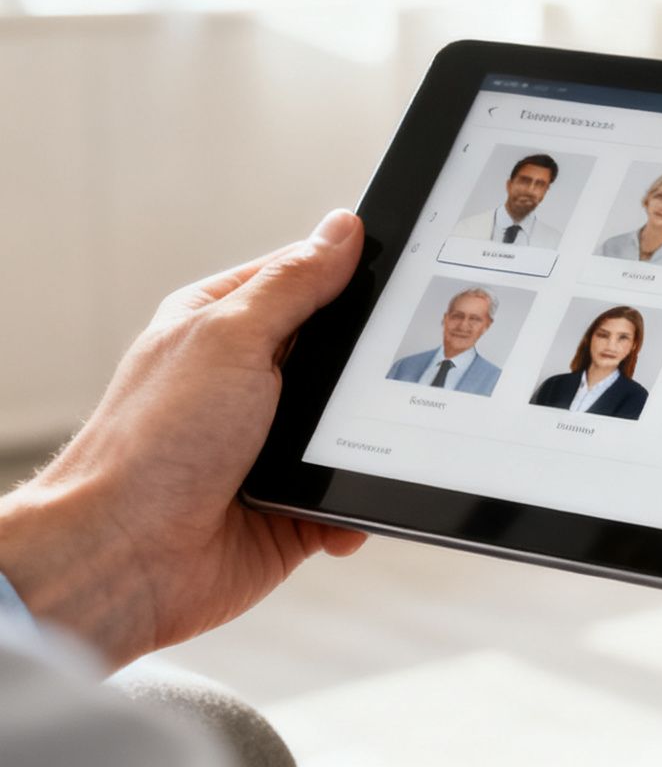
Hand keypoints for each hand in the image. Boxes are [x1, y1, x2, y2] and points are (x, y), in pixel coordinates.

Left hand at [0, 211, 368, 667]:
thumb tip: (343, 229)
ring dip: (369, 438)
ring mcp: (271, 443)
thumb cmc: (153, 445)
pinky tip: (338, 505)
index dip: (355, 276)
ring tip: (365, 444)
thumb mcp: (231, 339)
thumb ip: (294, 284)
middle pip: (342, 353)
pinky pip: (350, 490)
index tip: (407, 277)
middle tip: (396, 368)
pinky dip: (355, 501)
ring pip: (357, 424)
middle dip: (373, 368)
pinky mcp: (292, 501)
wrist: (127, 560)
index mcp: (224, 325)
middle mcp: (248, 381)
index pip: (306, 279)